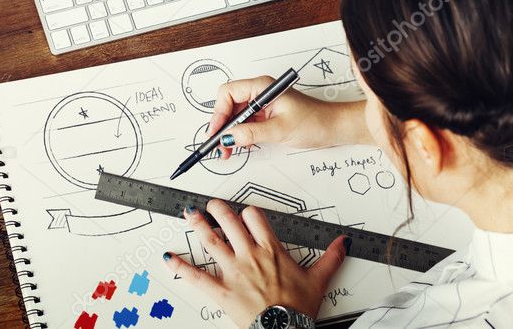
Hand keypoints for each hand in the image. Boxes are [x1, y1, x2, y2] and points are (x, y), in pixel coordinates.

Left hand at [165, 200, 347, 325]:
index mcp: (271, 250)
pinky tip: (169, 258)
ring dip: (198, 225)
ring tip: (188, 213)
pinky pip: (197, 277)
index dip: (247, 212)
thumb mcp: (318, 280)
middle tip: (211, 204)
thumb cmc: (299, 308)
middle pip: (229, 221)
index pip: (254, 218)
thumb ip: (330, 258)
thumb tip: (343, 243)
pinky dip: (181, 267)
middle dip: (218, 209)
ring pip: (211, 241)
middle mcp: (250, 255)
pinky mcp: (221, 291)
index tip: (243, 212)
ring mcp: (233, 271)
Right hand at [209, 76, 367, 158]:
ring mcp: (262, 102)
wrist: (334, 128)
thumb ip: (252, 133)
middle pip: (229, 104)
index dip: (219, 112)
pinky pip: (245, 121)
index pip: (229, 93)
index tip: (216, 131)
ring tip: (226, 150)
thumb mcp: (280, 129)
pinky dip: (239, 134)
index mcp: (262, 86)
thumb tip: (229, 137)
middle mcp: (260, 91)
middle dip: (221, 124)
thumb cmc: (315, 121)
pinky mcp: (266, 114)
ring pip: (236, 114)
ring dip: (229, 131)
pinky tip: (238, 145)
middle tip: (218, 144)